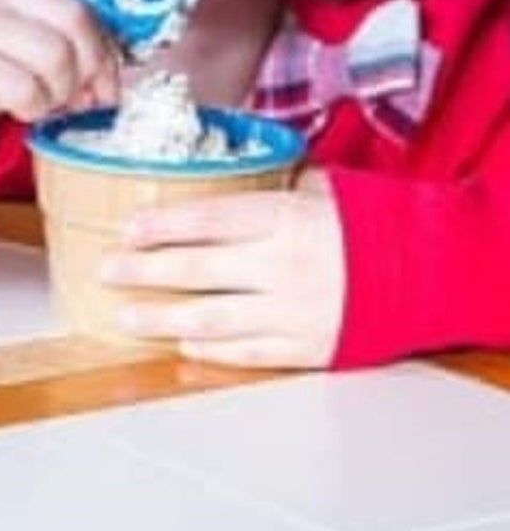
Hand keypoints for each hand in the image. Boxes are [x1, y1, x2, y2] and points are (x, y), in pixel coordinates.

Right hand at [0, 0, 120, 139]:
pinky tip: (18, 108)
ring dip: (59, 92)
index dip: (103, 53)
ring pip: (54, 56)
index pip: (80, 9)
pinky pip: (25, 90)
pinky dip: (32, 108)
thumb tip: (109, 82)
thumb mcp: (28, 42)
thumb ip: (69, 45)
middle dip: (85, 70)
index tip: (104, 86)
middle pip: (73, 24)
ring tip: (43, 101)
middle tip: (76, 98)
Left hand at [100, 169, 344, 368]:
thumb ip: (264, 191)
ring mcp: (292, 313)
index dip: (161, 226)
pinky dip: (209, 348)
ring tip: (123, 316)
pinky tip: (179, 339)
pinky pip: (246, 352)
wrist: (425, 270)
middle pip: (196, 271)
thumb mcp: (316, 190)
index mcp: (283, 220)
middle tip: (105, 270)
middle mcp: (282, 268)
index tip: (126, 228)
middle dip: (143, 271)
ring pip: (211, 319)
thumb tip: (210, 178)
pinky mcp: (306, 348)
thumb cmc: (364, 222)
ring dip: (160, 317)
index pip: (206, 221)